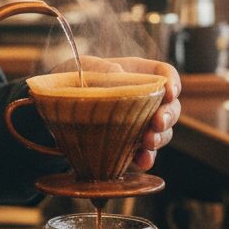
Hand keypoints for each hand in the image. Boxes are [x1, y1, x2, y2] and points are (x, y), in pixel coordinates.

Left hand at [52, 55, 181, 171]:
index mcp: (138, 75)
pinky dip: (147, 158)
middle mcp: (145, 100)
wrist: (56, 109)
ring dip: (160, 138)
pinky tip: (141, 160)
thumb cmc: (73, 80)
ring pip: (163, 132)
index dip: (173, 82)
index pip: (166, 75)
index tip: (169, 92)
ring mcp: (140, 124)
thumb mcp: (82, 67)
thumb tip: (118, 72)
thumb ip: (100, 67)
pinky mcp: (130, 147)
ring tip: (148, 142)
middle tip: (157, 122)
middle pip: (172, 107)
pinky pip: (146, 154)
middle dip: (169, 116)